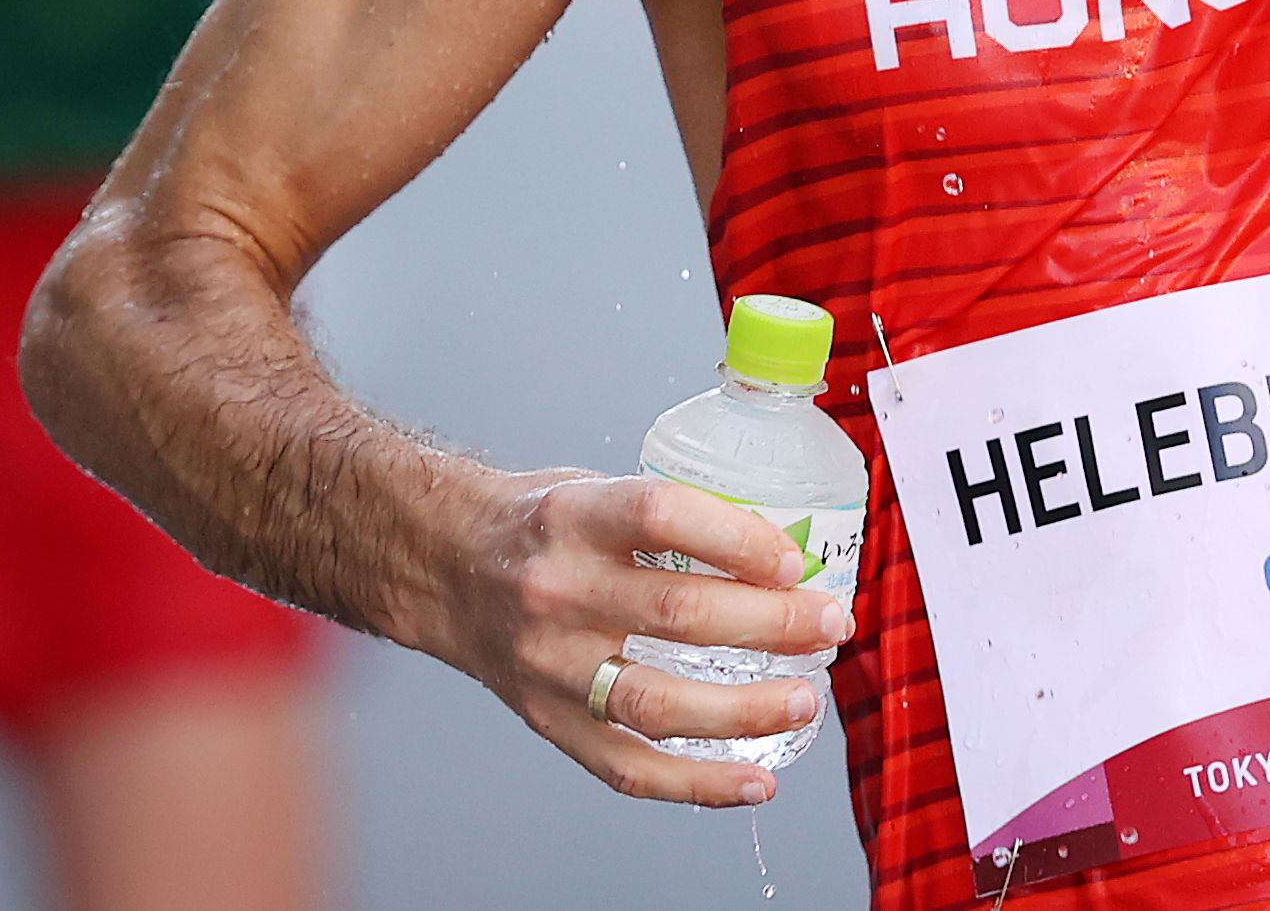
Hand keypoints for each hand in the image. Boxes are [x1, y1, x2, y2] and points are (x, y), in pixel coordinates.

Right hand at [428, 468, 855, 807]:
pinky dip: (697, 782)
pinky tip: (751, 781)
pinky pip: (627, 766)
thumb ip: (674, 518)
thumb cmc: (534, 525)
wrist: (441, 564)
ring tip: (804, 700)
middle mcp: (557, 591)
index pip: (666, 519)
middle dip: (772, 625)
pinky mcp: (548, 720)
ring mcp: (550, 665)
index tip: (795, 561)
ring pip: (659, 703)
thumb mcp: (594, 488)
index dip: (740, 540)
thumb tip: (776, 549)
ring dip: (746, 710)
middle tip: (828, 625)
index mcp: (574, 517)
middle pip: (678, 615)